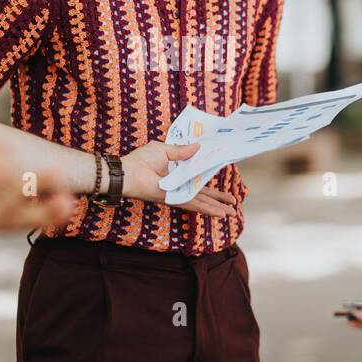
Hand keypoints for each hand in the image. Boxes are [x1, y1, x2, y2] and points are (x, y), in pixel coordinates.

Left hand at [120, 141, 236, 217]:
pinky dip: (207, 210)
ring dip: (217, 208)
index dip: (211, 182)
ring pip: (202, 202)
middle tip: (233, 204)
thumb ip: (182, 151)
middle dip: (219, 200)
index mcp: (177, 174)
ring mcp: (177, 195)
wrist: (128, 172)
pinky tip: (219, 214)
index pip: (198, 179)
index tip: (223, 183)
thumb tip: (198, 147)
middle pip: (204, 195)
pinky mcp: (174, 200)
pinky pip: (194, 205)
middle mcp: (178, 186)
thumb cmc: (140, 160)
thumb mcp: (164, 150)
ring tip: (232, 213)